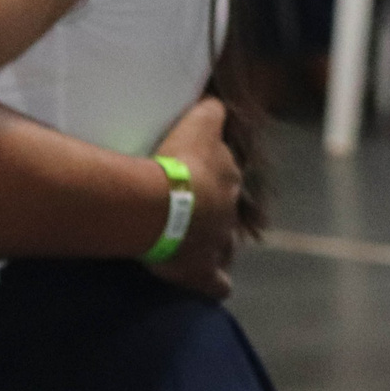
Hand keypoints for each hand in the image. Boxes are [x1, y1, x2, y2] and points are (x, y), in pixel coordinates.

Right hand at [145, 97, 239, 299]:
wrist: (160, 204)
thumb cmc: (176, 162)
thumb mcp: (198, 124)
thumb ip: (210, 110)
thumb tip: (217, 101)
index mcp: (228, 177)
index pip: (227, 175)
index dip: (213, 177)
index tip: (198, 178)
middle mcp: (229, 211)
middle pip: (227, 212)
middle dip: (216, 212)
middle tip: (194, 213)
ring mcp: (219, 243)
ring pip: (225, 245)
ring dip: (217, 245)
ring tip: (201, 245)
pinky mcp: (203, 270)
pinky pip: (216, 283)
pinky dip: (217, 285)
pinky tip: (218, 289)